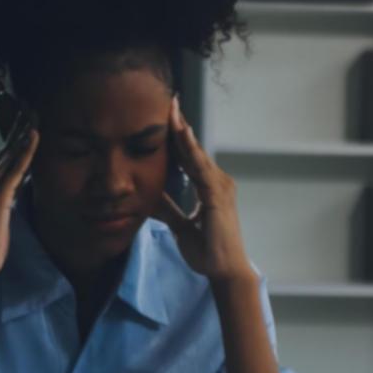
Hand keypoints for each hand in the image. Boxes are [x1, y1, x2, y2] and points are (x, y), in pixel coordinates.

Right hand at [0, 110, 38, 282]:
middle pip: (3, 148)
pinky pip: (14, 168)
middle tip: (30, 104)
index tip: (24, 117)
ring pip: (9, 154)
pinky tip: (34, 135)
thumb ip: (5, 196)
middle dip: (17, 125)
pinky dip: (25, 151)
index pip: (0, 155)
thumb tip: (18, 183)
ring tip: (35, 112)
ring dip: (23, 131)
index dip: (13, 135)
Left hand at [157, 97, 255, 282]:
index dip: (178, 137)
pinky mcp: (217, 195)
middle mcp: (218, 182)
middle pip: (194, 149)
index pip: (190, 157)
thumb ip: (168, 210)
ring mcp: (220, 187)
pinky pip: (201, 168)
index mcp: (210, 187)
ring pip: (197, 154)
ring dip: (184, 132)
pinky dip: (191, 150)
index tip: (167, 116)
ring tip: (172, 110)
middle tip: (169, 100)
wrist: (225, 271)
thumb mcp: (180, 227)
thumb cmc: (208, 251)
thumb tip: (148, 198)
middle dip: (181, 125)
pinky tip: (182, 135)